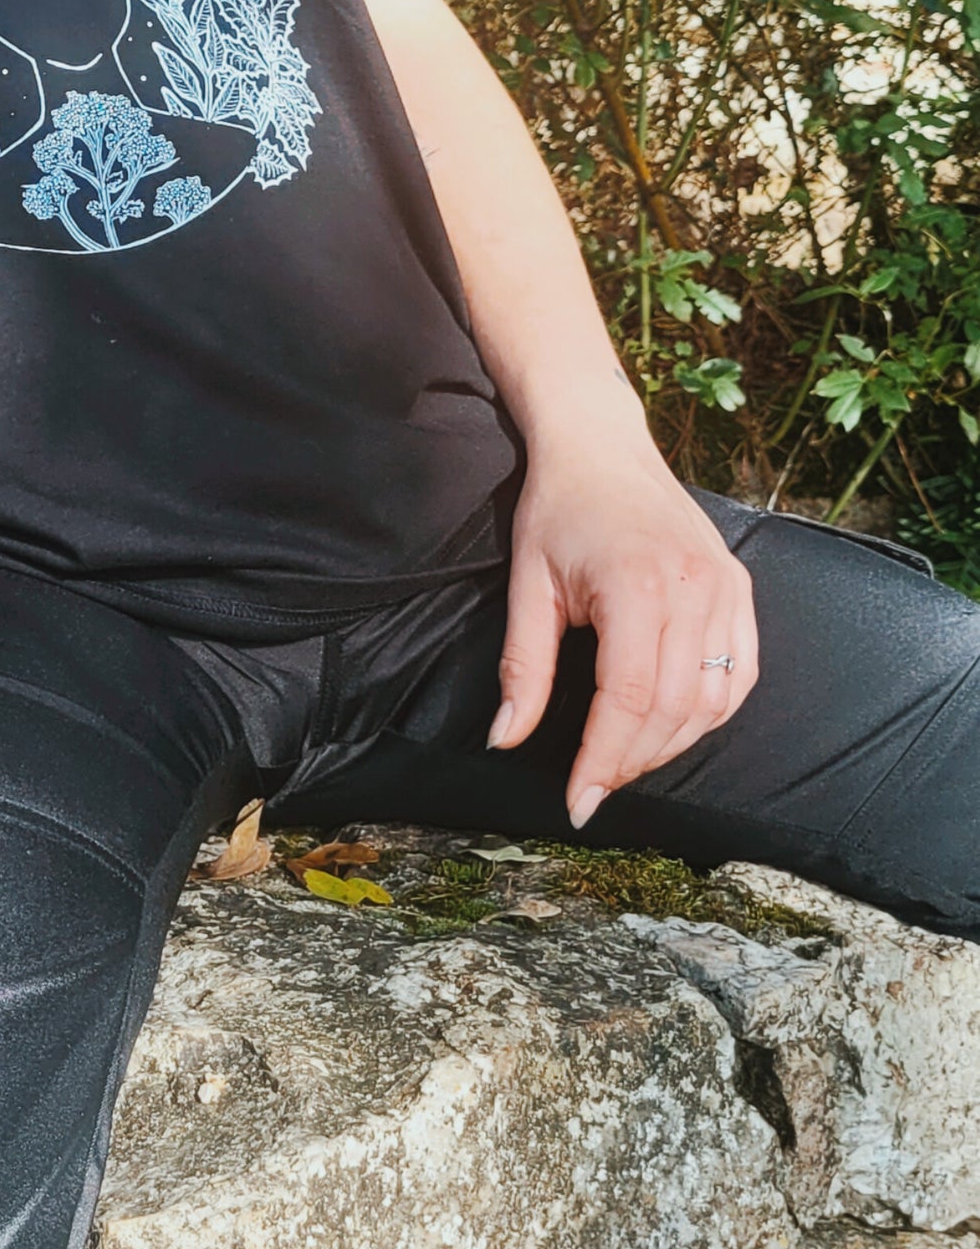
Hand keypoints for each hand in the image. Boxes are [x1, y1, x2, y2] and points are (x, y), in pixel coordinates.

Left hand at [490, 433, 757, 827]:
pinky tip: (671, 726)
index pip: (630, 700)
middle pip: (675, 710)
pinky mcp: (739, 587)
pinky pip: (742, 673)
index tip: (578, 801)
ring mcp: (726, 587)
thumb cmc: (558, 510)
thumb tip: (505, 739)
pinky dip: (711, 712)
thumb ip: (522, 669)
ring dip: (671, 744)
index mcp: (637, 586)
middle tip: (594, 785)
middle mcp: (694, 589)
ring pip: (715, 701)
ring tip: (624, 758)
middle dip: (632, 761)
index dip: (604, 759)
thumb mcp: (527, 586)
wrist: (603, 447)